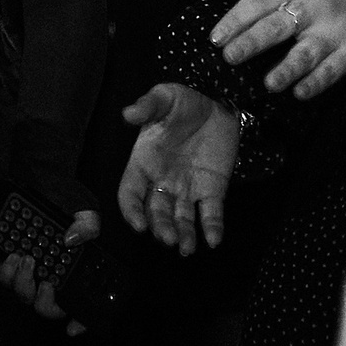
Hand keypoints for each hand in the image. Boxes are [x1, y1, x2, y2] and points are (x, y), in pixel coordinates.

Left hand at [0, 209, 99, 332]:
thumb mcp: (87, 214)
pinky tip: (11, 257)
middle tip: (44, 280)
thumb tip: (72, 238)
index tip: (73, 327)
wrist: (49, 190)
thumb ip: (87, 226)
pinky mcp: (14, 265)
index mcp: (76, 276)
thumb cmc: (71, 208)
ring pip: (24, 295)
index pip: (82, 307)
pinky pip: (6, 277)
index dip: (80, 322)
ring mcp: (33, 275)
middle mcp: (55, 282)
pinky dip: (6, 271)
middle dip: (43, 299)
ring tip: (23, 258)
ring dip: (22, 282)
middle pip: (47, 307)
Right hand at [116, 83, 236, 254]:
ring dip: (184, 235)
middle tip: (169, 238)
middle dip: (161, 228)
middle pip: (156, 212)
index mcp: (144, 162)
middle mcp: (163, 181)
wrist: (217, 104)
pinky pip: (211, 213)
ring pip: (182, 219)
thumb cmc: (183, 102)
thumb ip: (147, 106)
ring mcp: (188, 188)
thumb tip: (128, 113)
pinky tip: (214, 239)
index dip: (131, 210)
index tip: (139, 224)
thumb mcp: (164, 98)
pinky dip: (212, 228)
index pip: (130, 193)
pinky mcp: (213, 190)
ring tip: (187, 248)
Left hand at [214, 0, 345, 99]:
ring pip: (306, 52)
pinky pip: (332, 70)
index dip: (235, 18)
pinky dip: (317, 82)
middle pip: (278, 26)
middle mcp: (314, 7)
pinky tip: (300, 92)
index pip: (260, 0)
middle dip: (252, 42)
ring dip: (287, 69)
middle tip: (229, 56)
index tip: (215, 37)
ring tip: (268, 83)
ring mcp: (335, 31)